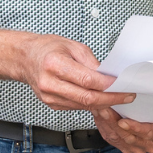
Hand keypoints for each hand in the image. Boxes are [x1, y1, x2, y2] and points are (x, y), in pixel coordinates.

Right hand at [6, 32, 129, 111]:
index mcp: (54, 64)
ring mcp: (49, 97)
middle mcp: (50, 83)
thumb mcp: (72, 45)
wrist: (25, 58)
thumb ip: (91, 62)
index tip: (124, 85)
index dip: (108, 85)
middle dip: (110, 99)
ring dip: (102, 104)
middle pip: (87, 98)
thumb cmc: (48, 48)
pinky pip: (76, 107)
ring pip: (83, 106)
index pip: (87, 80)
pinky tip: (100, 99)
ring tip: (117, 98)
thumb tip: (108, 77)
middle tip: (127, 97)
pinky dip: (90, 104)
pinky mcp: (51, 104)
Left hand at [92, 107, 152, 152]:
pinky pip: (112, 139)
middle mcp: (152, 145)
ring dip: (106, 123)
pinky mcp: (125, 148)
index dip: (135, 128)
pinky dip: (104, 126)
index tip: (122, 121)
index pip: (149, 132)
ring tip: (99, 110)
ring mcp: (138, 148)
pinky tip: (99, 116)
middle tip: (104, 110)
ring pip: (118, 138)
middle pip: (130, 137)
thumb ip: (151, 103)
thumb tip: (133, 91)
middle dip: (114, 123)